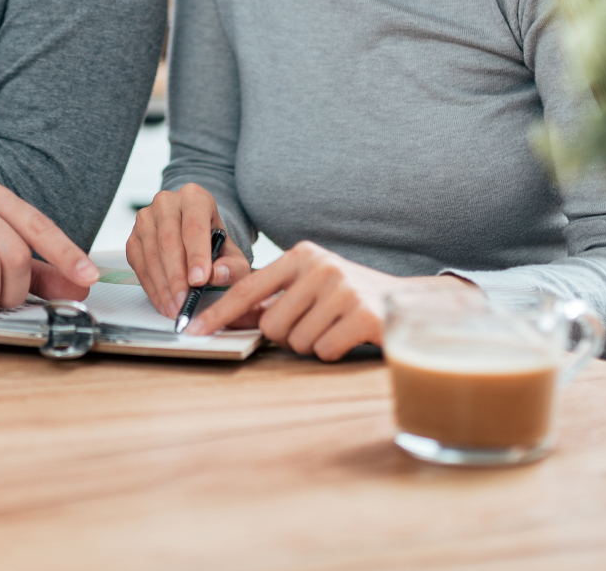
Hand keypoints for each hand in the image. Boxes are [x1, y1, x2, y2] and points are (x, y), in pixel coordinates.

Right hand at [125, 183, 253, 317]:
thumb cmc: (214, 243)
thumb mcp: (232, 253)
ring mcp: (145, 219)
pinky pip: (139, 265)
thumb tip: (217, 275)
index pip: (194, 226)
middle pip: (169, 241)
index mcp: (194, 197)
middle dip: (176, 277)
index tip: (199, 280)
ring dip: (162, 286)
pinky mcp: (133, 237)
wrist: (195, 235)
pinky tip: (163, 302)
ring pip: (151, 255)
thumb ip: (232, 266)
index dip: (196, 255)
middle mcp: (166, 202)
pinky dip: (151, 287)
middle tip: (184, 302)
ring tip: (175, 307)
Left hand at [186, 240, 433, 360]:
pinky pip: (324, 350)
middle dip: (290, 335)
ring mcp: (343, 289)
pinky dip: (333, 350)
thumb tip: (229, 317)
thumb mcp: (312, 284)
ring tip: (335, 326)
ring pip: (297, 341)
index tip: (194, 331)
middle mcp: (320, 267)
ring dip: (313, 344)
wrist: (410, 300)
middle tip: (316, 323)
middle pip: (272, 326)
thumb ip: (275, 297)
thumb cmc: (351, 295)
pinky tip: (350, 335)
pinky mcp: (363, 314)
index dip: (219, 313)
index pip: (249, 289)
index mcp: (302, 255)